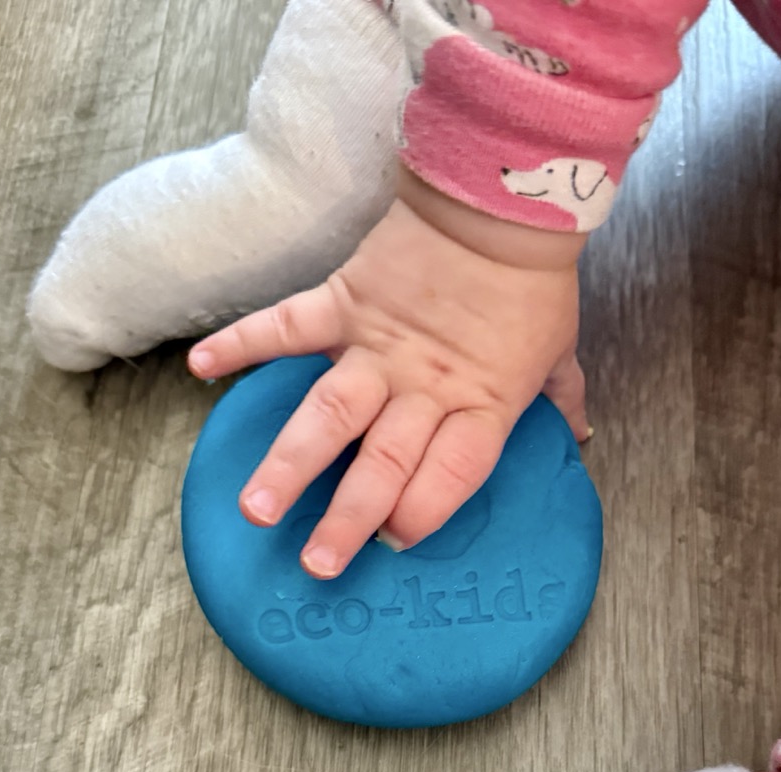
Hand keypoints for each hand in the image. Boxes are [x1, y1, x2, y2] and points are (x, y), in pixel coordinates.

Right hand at [188, 169, 589, 578]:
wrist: (502, 198)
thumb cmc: (534, 281)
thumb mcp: (559, 350)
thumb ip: (562, 399)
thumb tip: (579, 436)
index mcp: (481, 404)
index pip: (448, 477)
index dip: (422, 515)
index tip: (395, 544)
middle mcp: (424, 388)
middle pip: (383, 465)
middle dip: (347, 520)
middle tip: (317, 564)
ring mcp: (378, 348)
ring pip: (329, 415)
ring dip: (291, 464)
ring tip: (255, 508)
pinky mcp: (345, 303)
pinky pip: (287, 326)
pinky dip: (243, 343)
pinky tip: (201, 370)